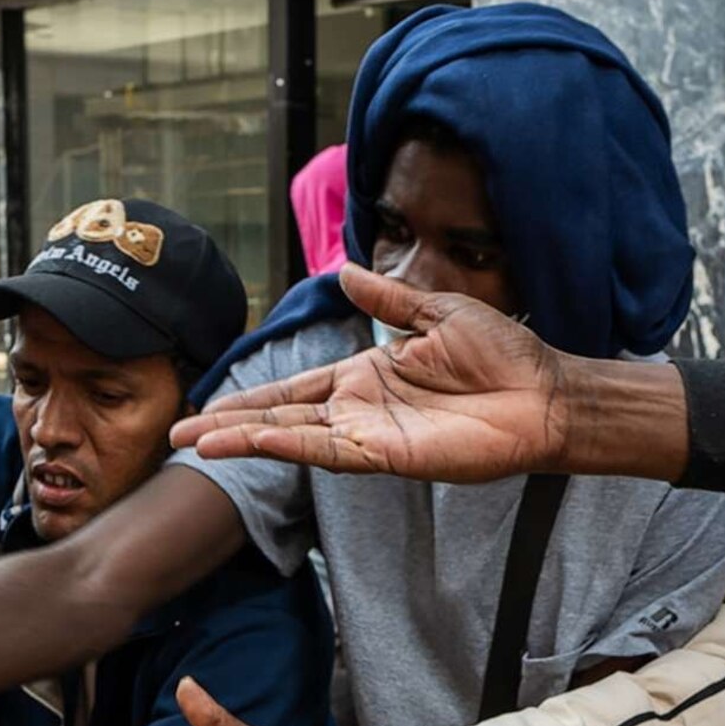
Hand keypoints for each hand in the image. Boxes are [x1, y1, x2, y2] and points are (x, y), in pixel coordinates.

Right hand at [171, 262, 570, 480]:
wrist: (544, 391)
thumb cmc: (502, 353)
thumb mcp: (436, 310)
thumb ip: (386, 298)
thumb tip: (343, 270)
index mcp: (366, 377)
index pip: (294, 389)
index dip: (252, 398)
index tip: (210, 408)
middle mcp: (360, 409)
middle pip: (280, 418)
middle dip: (229, 428)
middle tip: (179, 437)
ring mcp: (372, 434)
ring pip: (294, 437)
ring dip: (245, 440)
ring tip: (198, 444)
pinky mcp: (391, 454)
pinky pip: (331, 449)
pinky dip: (291, 444)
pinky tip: (255, 441)